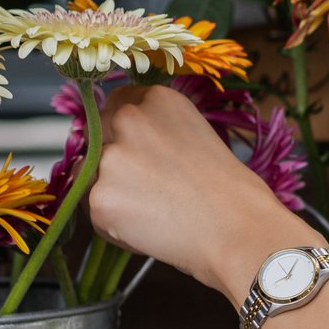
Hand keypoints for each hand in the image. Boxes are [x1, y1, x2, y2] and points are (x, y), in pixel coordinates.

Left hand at [89, 84, 322, 301]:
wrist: (238, 228)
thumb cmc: (231, 190)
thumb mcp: (197, 135)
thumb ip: (157, 130)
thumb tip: (127, 144)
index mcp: (156, 98)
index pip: (117, 105)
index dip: (125, 132)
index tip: (137, 152)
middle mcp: (127, 119)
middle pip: (96, 137)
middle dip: (112, 160)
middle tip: (145, 187)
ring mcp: (109, 158)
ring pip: (91, 177)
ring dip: (113, 193)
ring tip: (153, 212)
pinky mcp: (99, 198)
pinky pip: (96, 213)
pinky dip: (115, 226)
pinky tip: (149, 230)